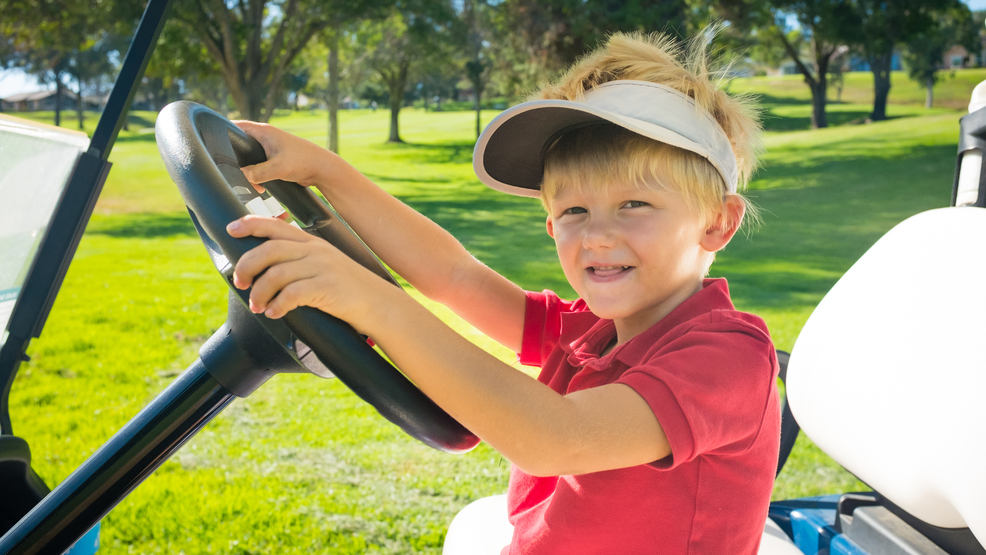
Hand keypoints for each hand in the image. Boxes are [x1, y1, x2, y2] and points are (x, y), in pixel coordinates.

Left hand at [226, 215, 384, 328]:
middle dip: (247, 265)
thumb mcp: (325, 263)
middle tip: (239, 282)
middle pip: (269, 249)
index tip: (231, 229)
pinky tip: (275, 313)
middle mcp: (315, 250)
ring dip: (259, 292)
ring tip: (257, 306)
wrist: (378, 302)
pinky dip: (277, 305)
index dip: (250, 225)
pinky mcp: (327, 287)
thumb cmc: (347, 287)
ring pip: (276, 274)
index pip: (276, 226)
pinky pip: (292, 294)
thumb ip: (300, 259)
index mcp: (311, 242)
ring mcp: (322, 267)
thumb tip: (267, 268)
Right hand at [233, 121, 334, 188]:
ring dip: (247, 171)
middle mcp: (265, 137)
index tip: (211, 141)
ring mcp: (270, 149)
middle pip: (240, 144)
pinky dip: (256, 176)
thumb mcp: (277, 168)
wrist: (323, 169)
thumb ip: (258, 172)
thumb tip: (242, 176)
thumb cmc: (303, 161)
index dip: (223, 131)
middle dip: (234, 158)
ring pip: (249, 158)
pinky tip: (258, 188)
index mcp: (264, 131)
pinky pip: (258, 167)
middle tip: (228, 170)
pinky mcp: (274, 160)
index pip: (236, 126)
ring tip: (248, 184)